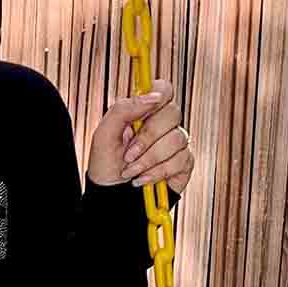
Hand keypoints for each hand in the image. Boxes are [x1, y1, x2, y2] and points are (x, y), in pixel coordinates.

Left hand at [86, 78, 192, 196]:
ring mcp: (176, 143)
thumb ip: (123, 109)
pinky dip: (157, 172)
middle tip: (129, 153)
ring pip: (176, 139)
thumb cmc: (106, 164)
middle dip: (147, 137)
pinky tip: (144, 179)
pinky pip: (180, 160)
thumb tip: (153, 96)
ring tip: (131, 170)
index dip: (159, 95)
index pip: (164, 89)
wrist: (112, 197)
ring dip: (148, 159)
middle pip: (172, 113)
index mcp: (145, 111)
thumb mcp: (104, 134)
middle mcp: (163, 124)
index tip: (143, 112)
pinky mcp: (183, 162)